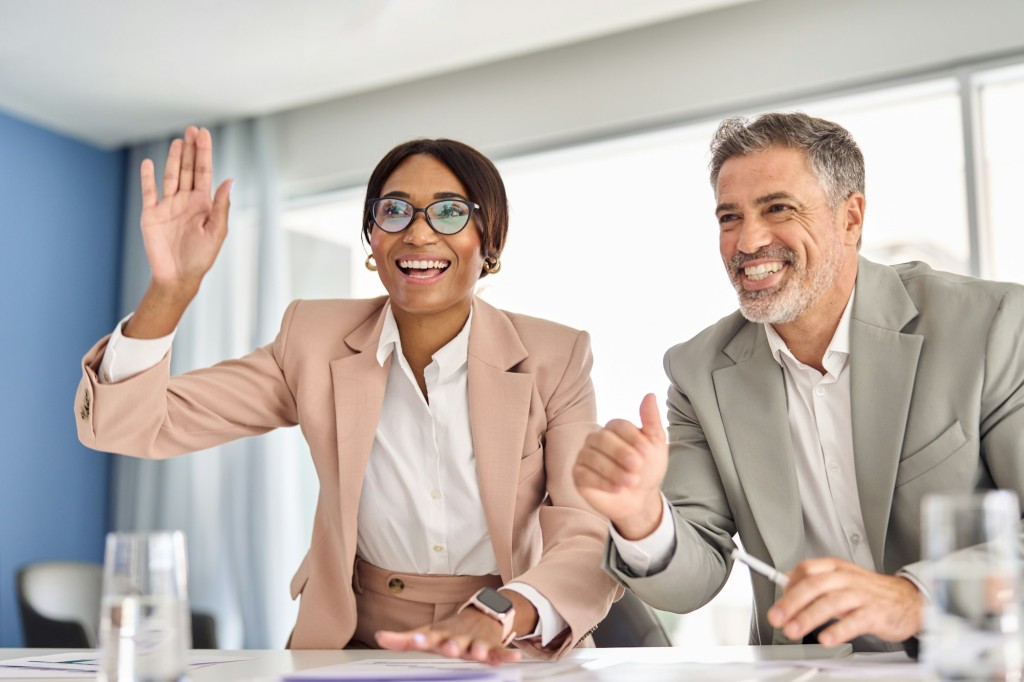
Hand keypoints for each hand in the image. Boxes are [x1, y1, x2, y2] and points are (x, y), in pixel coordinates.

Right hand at [125, 126, 232, 338]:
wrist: (178, 276)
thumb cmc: (201, 258)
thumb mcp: (216, 232)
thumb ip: (221, 206)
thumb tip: (229, 180)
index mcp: (203, 204)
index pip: (203, 172)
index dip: (204, 153)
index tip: (204, 133)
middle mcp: (186, 201)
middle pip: (187, 169)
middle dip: (190, 149)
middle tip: (191, 129)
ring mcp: (167, 205)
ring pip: (170, 176)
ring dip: (173, 158)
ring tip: (178, 141)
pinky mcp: (151, 213)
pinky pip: (148, 191)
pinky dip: (148, 177)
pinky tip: (149, 163)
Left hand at [375, 608, 521, 665]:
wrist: (482, 615)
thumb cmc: (450, 631)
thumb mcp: (428, 633)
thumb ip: (404, 639)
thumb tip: (380, 637)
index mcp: (441, 635)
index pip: (429, 637)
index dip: (421, 638)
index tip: (415, 638)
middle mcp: (458, 637)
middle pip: (454, 642)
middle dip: (452, 645)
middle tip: (449, 648)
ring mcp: (476, 641)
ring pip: (478, 646)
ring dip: (478, 649)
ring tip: (479, 653)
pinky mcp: (493, 646)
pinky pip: (501, 652)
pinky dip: (507, 654)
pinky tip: (515, 657)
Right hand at [573, 393, 667, 538]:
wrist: (641, 498)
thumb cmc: (647, 469)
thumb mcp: (656, 445)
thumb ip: (651, 420)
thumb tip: (649, 395)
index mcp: (614, 429)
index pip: (617, 425)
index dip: (633, 438)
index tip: (647, 453)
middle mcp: (596, 440)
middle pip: (602, 439)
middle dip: (621, 453)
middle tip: (637, 467)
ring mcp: (585, 457)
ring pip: (592, 457)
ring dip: (614, 471)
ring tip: (631, 481)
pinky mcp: (578, 476)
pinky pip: (584, 475)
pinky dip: (602, 482)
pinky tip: (617, 489)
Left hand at [768, 557, 922, 645]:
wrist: (909, 600)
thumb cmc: (871, 592)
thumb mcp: (842, 580)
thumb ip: (815, 581)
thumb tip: (786, 583)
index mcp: (837, 568)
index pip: (806, 569)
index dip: (789, 585)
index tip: (777, 601)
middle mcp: (848, 578)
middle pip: (814, 586)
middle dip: (791, 603)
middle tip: (777, 618)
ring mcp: (862, 595)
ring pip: (831, 603)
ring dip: (808, 617)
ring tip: (794, 630)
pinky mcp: (875, 614)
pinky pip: (854, 621)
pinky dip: (838, 630)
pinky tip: (825, 639)